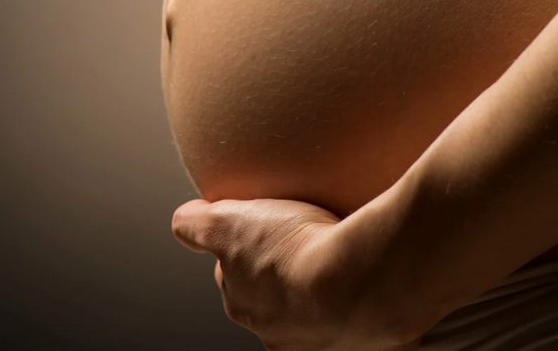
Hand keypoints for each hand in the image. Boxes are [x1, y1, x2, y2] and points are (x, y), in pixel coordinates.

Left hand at [171, 196, 430, 350]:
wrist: (359, 278)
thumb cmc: (294, 252)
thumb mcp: (228, 223)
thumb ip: (199, 224)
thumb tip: (185, 219)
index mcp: (250, 308)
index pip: (236, 277)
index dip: (244, 248)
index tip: (259, 227)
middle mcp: (285, 332)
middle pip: (278, 295)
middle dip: (285, 270)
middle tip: (304, 236)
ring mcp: (329, 337)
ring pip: (321, 305)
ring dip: (328, 279)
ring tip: (342, 248)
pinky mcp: (372, 333)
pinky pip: (366, 309)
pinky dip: (366, 289)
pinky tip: (371, 265)